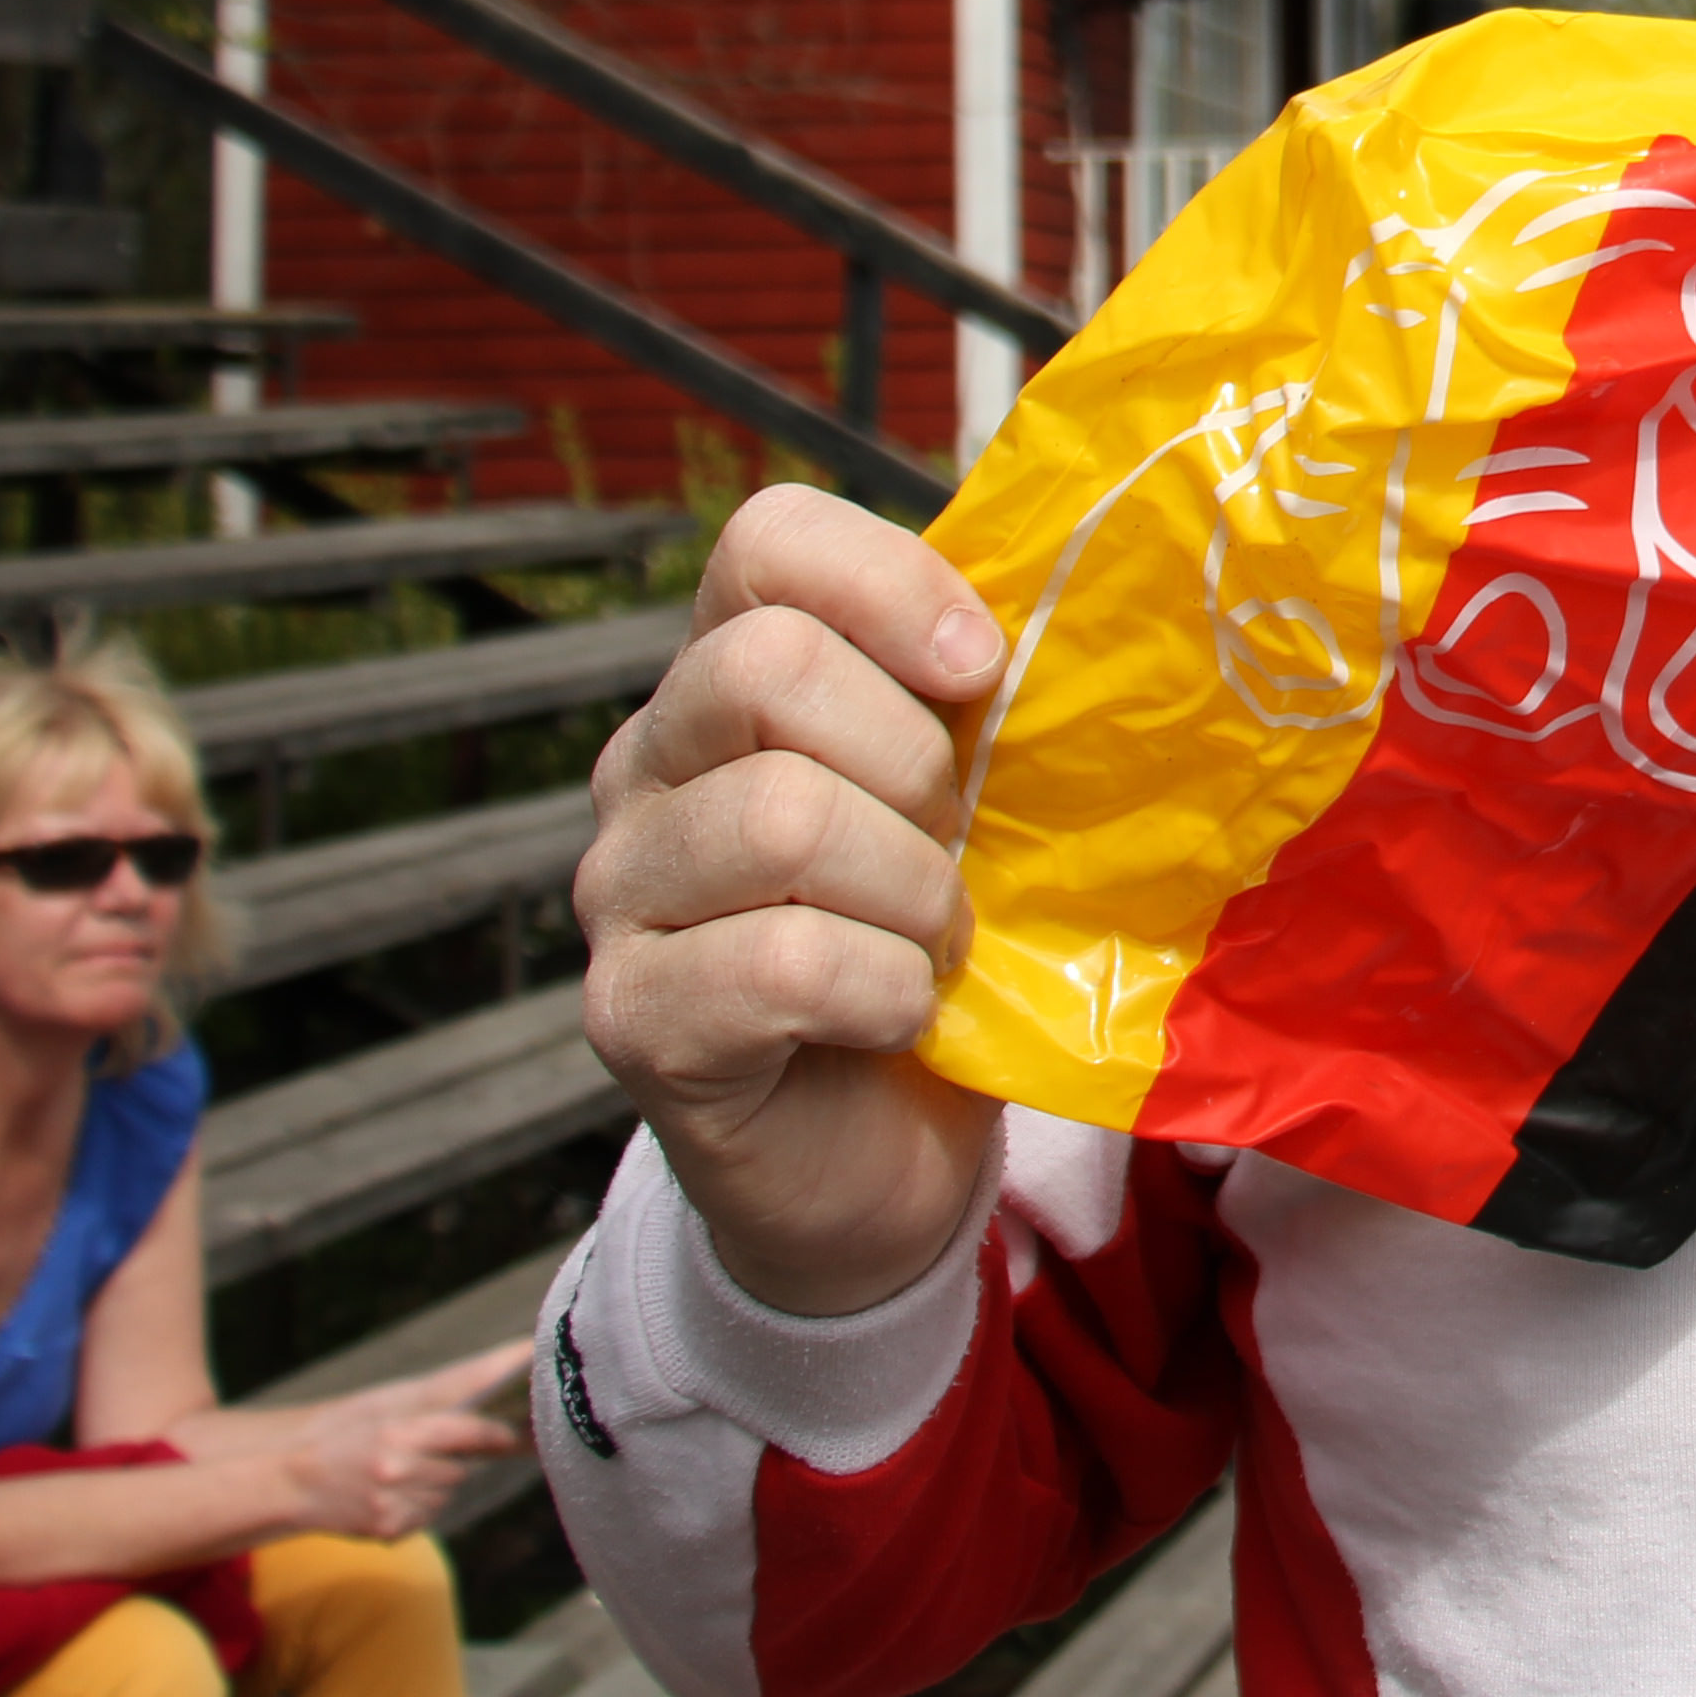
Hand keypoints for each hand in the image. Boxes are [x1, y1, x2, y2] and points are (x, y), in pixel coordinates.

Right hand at [278, 1342, 528, 1541]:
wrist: (292, 1481)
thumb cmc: (346, 1434)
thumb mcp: (388, 1406)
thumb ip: (444, 1401)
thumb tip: (504, 1382)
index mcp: (399, 1433)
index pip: (470, 1434)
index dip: (497, 1434)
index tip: (514, 1434)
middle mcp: (398, 1471)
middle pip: (461, 1468)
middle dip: (453, 1458)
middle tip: (424, 1450)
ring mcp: (393, 1505)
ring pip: (446, 1493)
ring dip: (435, 1483)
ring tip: (397, 1472)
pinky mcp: (390, 1530)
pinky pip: (428, 1514)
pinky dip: (418, 1504)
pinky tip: (388, 1494)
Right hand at [580, 485, 1009, 1316]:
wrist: (880, 1157)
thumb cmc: (931, 945)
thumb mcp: (966, 796)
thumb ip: (972, 696)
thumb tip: (1074, 600)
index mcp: (726, 679)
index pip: (765, 538)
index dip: (890, 584)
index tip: (980, 671)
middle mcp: (647, 766)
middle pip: (765, 666)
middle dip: (911, 764)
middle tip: (952, 849)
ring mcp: (621, 891)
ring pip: (781, 815)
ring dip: (909, 891)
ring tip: (932, 940)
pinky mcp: (630, 1017)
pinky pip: (781, 962)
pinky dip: (883, 990)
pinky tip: (897, 1016)